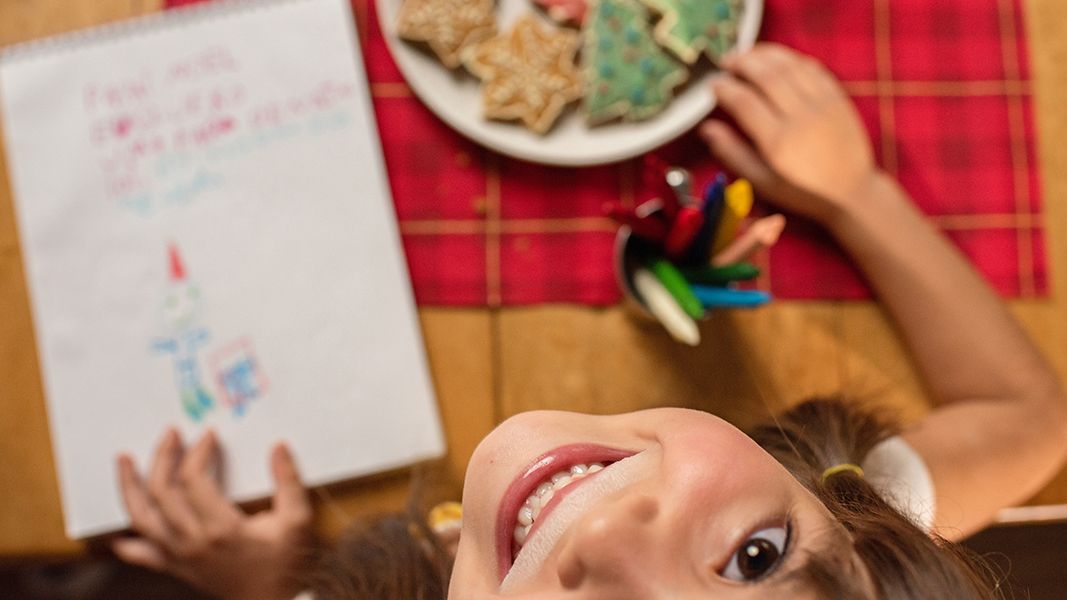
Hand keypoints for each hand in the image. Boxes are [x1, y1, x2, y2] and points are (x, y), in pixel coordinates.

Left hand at [113, 429, 313, 599]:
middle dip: (163, 457)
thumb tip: (278, 446)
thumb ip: (289, 482)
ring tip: (124, 460)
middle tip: (171, 434)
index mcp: (221, 529)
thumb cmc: (286, 563)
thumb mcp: (297, 521)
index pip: (193, 480)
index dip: (197, 452)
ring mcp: (180, 557)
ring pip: (141, 519)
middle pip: (161, 492)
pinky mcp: (176, 568)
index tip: (208, 435)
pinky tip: (118, 526)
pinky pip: (141, 554)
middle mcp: (192, 542)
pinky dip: (124, 540)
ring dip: (129, 487)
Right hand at [701, 43, 876, 222]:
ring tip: (748, 55)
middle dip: (742, 63)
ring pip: (790, 66)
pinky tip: (777, 60)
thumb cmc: (801, 191)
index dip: (724, 89)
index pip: (744, 103)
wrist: (850, 192)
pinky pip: (813, 68)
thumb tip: (707, 128)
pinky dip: (791, 58)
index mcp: (778, 143)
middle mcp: (802, 119)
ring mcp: (823, 106)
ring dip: (765, 54)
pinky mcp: (838, 98)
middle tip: (726, 61)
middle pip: (767, 76)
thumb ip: (732, 153)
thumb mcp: (761, 181)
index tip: (713, 84)